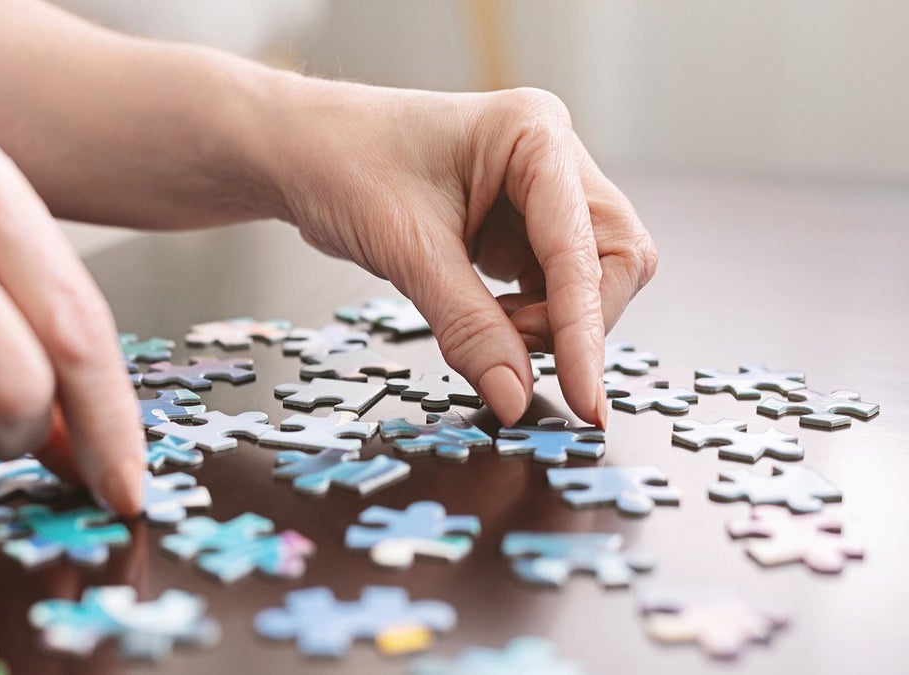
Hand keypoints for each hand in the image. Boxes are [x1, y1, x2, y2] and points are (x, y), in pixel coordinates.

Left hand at [274, 83, 657, 426]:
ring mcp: (542, 194)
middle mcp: (552, 158)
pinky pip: (555, 287)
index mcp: (535, 134)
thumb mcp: (405, 250)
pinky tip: (485, 320)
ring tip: (486, 328)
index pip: (583, 248)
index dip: (584, 329)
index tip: (582, 397)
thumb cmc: (343, 166)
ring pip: (591, 279)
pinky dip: (530, 319)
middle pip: (614, 259)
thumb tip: (515, 397)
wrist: (301, 152)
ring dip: (552, 323)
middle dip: (575, 320)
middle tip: (513, 351)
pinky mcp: (523, 227)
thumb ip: (467, 326)